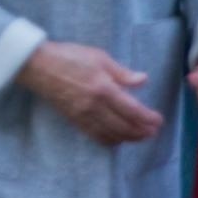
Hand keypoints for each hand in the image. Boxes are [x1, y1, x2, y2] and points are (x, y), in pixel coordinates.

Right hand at [16, 40, 163, 145]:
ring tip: (140, 136)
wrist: (38, 66)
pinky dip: (111, 141)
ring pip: (112, 136)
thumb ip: (122, 72)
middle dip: (142, 132)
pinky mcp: (75, 120)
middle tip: (153, 131)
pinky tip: (118, 138)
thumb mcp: (98, 57)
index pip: (133, 111)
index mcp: (104, 88)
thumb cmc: (68, 56)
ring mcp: (84, 116)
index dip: (149, 118)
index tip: (158, 120)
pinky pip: (97, 137)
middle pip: (125, 127)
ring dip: (129, 139)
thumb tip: (143, 80)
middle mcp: (95, 106)